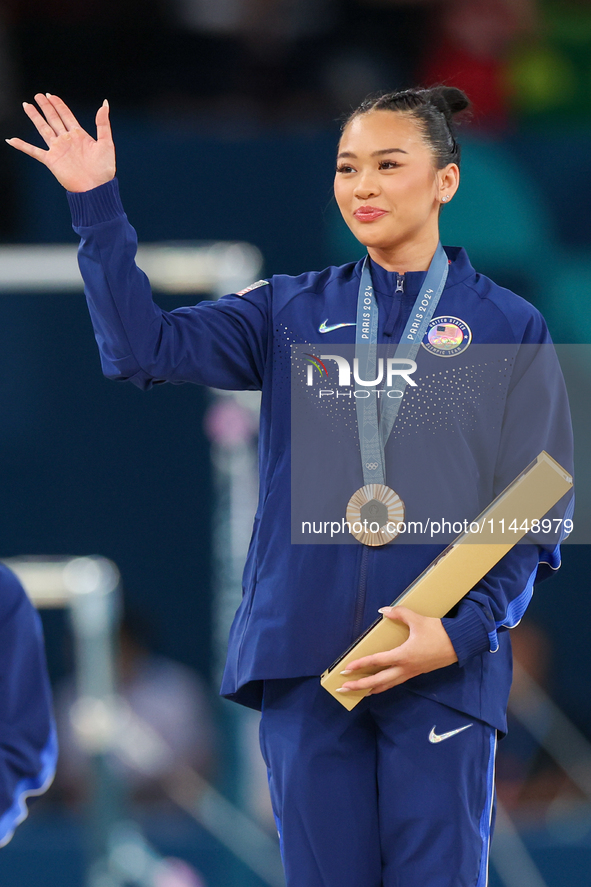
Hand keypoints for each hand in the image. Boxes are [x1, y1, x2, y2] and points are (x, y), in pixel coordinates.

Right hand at [6, 94, 115, 192]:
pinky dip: (22, 146)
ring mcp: (58, 149)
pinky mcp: (51, 161)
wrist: (96, 188)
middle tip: (38, 95)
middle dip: (45, 106)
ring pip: (43, 129)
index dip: (59, 105)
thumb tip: (104, 104)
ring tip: (27, 105)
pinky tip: (12, 140)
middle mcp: (66, 140)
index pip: (66, 115)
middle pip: (53, 118)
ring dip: (35, 117)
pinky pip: (34, 151)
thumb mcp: (106, 143)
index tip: (51, 95)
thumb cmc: (104, 169)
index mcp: (79, 135)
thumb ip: (103, 123)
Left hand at [338, 606, 457, 695]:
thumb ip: (399, 614)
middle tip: (343, 687)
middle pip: (378, 680)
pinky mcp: (416, 673)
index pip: (377, 661)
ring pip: (387, 684)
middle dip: (360, 685)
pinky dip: (383, 686)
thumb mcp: (418, 620)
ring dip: (370, 688)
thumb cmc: (438, 632)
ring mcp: (411, 672)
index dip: (360, 664)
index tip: (346, 669)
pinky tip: (377, 687)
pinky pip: (395, 682)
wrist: (459, 644)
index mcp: (403, 655)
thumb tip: (383, 610)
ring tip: (357, 692)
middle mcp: (405, 668)